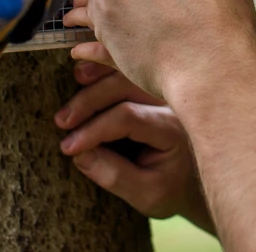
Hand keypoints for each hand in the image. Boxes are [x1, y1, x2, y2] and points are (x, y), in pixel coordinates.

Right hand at [56, 61, 208, 224]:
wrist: (193, 179)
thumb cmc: (170, 187)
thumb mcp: (147, 195)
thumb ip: (114, 176)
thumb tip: (79, 154)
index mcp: (171, 129)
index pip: (128, 118)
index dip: (94, 130)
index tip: (69, 147)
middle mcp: (171, 103)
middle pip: (126, 86)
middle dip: (89, 101)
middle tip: (62, 121)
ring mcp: (164, 90)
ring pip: (128, 70)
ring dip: (99, 71)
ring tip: (74, 78)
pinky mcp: (156, 86)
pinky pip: (132, 68)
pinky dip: (109, 61)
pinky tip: (89, 63)